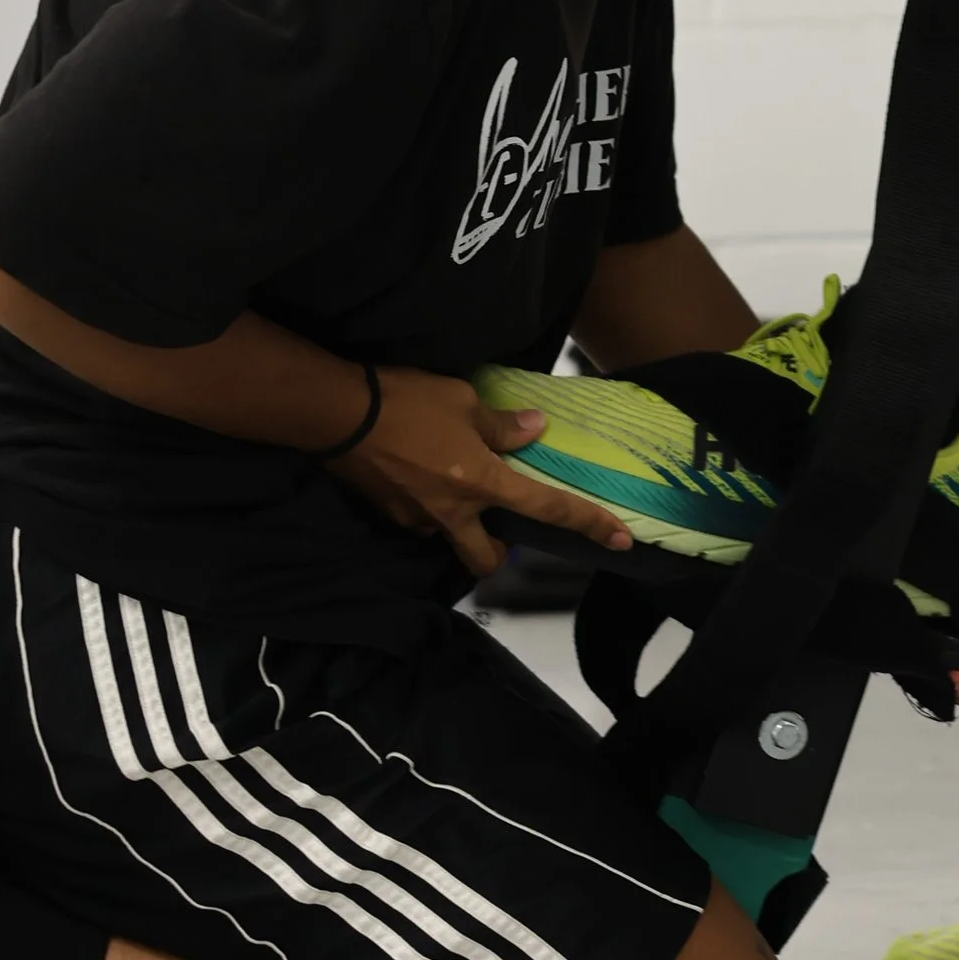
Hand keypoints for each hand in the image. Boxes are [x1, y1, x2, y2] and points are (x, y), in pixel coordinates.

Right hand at [328, 366, 635, 581]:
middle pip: (486, 559)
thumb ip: (501, 424)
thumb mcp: (463, 400)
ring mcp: (416, 520)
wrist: (337, 414)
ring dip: (458, 521)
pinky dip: (426, 504)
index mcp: (481, 484)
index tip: (621, 540)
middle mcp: (452, 514)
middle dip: (498, 552)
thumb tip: (532, 430)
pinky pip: (417, 519)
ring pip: (448, 538)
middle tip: (498, 522)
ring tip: (449, 480)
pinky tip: (416, 472)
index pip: (547, 508)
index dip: (588, 524)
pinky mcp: (386, 514)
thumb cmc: (407, 401)